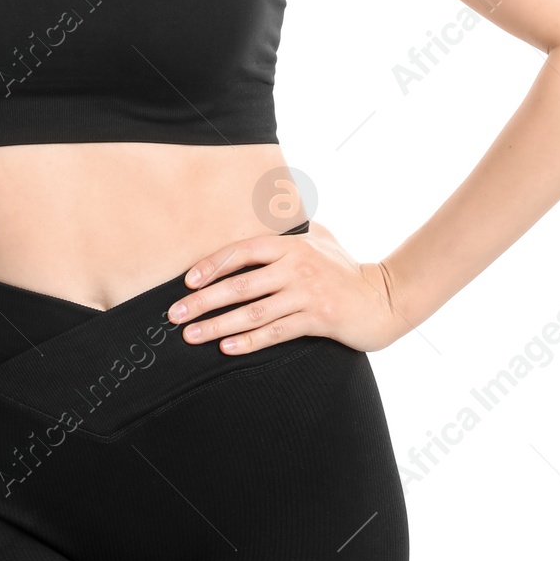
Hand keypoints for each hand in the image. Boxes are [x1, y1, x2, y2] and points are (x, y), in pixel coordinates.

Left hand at [166, 223, 405, 355]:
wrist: (384, 298)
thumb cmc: (345, 269)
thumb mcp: (319, 239)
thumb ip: (290, 231)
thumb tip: (264, 210)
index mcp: (291, 245)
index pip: (241, 252)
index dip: (211, 265)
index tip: (187, 282)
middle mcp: (296, 266)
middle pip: (240, 285)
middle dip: (203, 301)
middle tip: (175, 314)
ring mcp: (307, 294)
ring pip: (253, 312)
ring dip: (217, 326)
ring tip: (192, 336)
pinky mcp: (318, 319)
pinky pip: (276, 332)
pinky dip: (249, 342)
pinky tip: (226, 349)